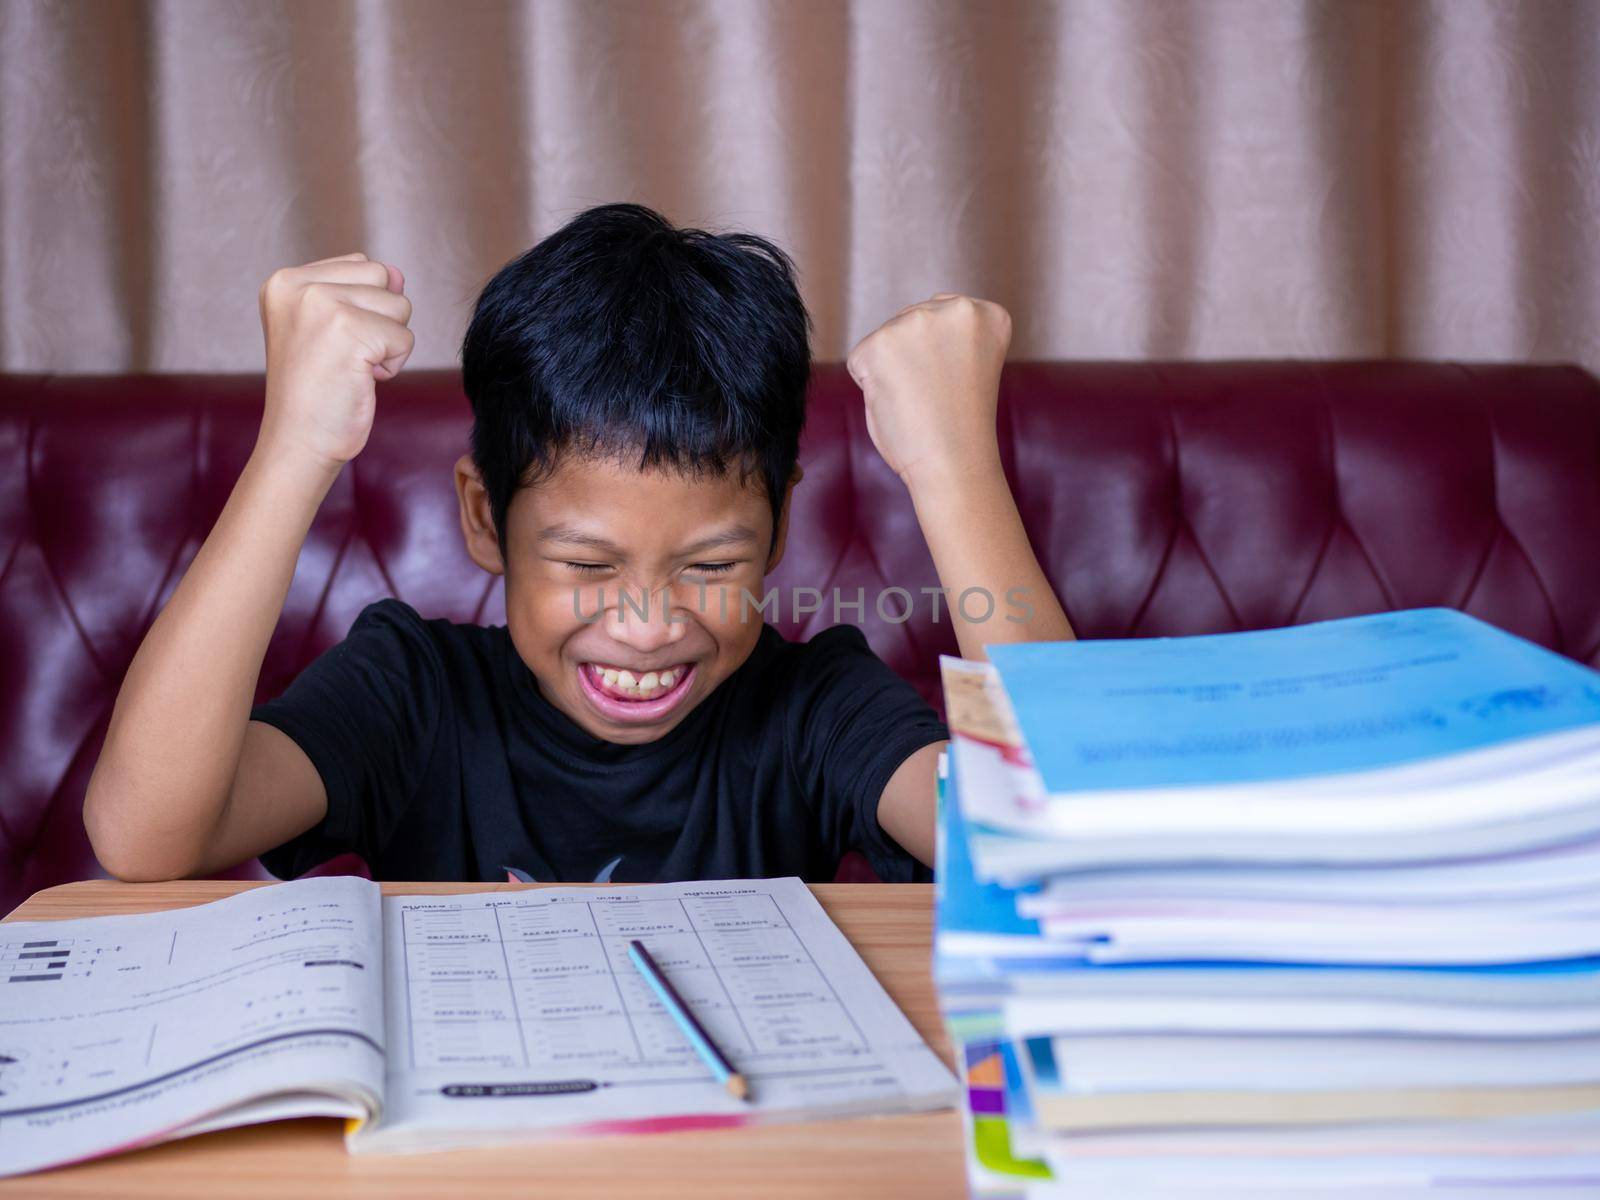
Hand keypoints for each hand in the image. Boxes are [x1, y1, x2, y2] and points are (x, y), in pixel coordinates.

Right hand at [256, 251, 414, 468]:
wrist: (299, 441)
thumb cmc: (316, 391)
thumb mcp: (330, 329)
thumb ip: (359, 293)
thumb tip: (396, 273)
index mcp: (285, 281)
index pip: (360, 265)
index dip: (362, 308)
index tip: (331, 342)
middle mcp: (298, 285)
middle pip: (382, 278)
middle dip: (379, 321)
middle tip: (344, 356)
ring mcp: (322, 305)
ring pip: (399, 305)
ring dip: (387, 343)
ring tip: (351, 367)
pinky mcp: (349, 331)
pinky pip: (405, 337)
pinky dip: (393, 365)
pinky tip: (360, 379)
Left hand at [845, 293, 1011, 488]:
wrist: (954, 463)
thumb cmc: (959, 426)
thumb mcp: (968, 364)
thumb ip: (944, 336)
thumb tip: (900, 327)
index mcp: (987, 315)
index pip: (942, 318)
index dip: (941, 358)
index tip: (957, 384)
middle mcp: (958, 308)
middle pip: (911, 322)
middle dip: (912, 359)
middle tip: (936, 398)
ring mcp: (917, 321)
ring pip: (885, 341)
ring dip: (890, 372)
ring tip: (918, 401)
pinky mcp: (880, 343)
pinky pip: (860, 361)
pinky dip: (869, 386)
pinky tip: (897, 404)